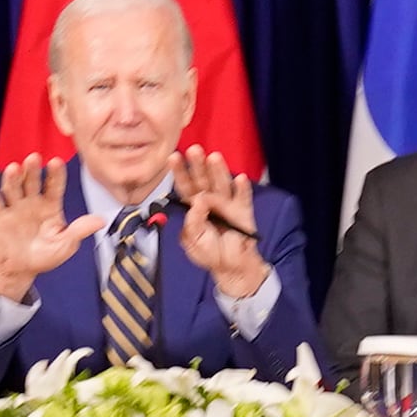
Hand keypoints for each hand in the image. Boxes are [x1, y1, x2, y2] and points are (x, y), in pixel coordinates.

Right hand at [0, 158, 92, 298]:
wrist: (21, 270)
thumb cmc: (45, 256)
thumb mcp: (66, 245)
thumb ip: (80, 231)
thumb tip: (101, 221)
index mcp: (50, 205)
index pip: (54, 186)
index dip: (55, 174)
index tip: (57, 162)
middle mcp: (32, 202)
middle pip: (31, 182)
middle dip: (32, 170)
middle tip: (34, 158)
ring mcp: (15, 208)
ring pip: (13, 189)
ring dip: (12, 178)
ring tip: (13, 169)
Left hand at [168, 149, 272, 291]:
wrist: (230, 266)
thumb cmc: (209, 252)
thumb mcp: (193, 240)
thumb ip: (193, 221)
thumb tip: (199, 201)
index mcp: (194, 206)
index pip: (185, 186)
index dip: (179, 172)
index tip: (173, 157)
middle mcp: (210, 201)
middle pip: (203, 180)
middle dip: (198, 165)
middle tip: (194, 150)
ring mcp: (227, 204)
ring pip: (222, 184)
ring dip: (219, 171)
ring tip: (214, 157)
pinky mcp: (243, 211)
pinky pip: (243, 198)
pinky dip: (242, 189)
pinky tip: (240, 178)